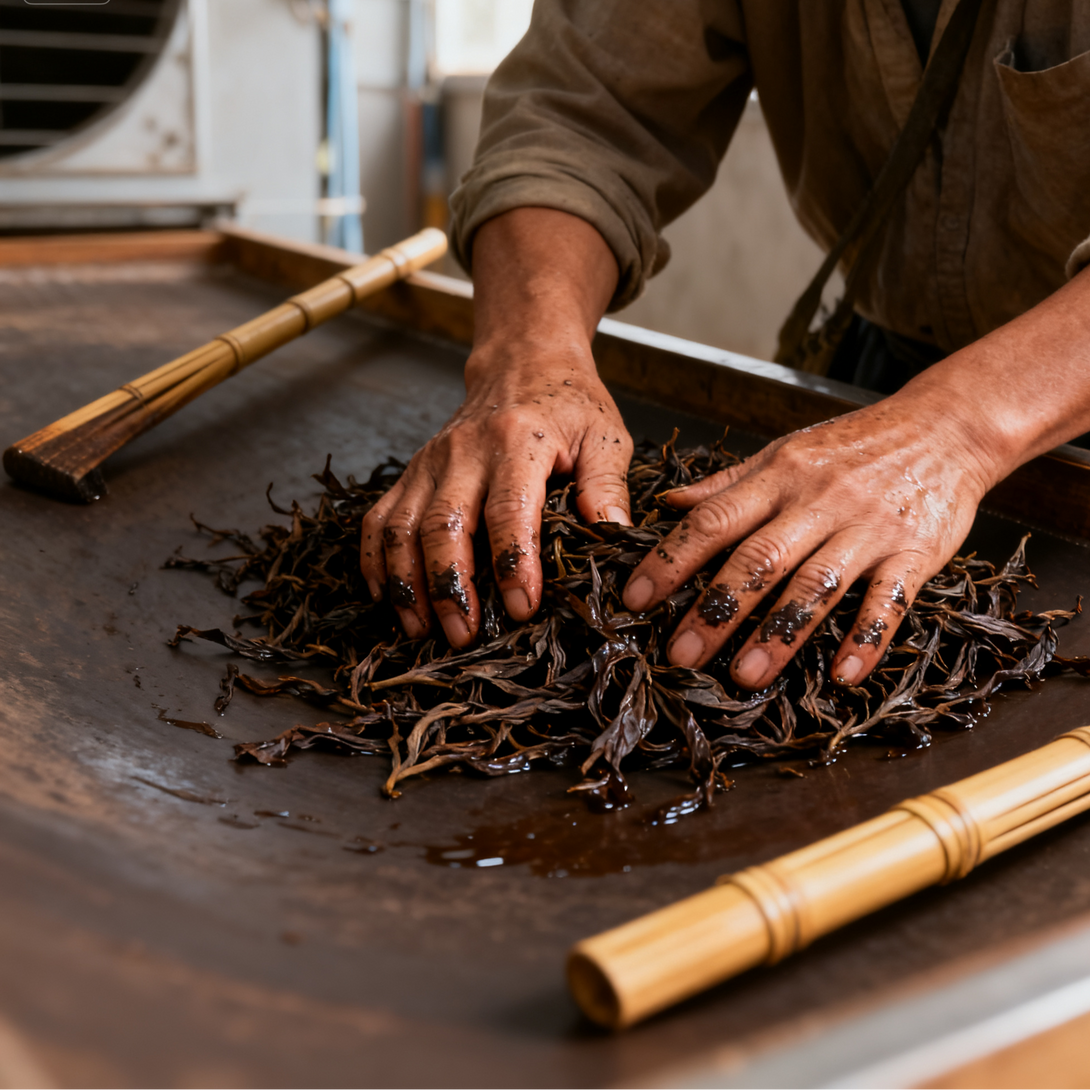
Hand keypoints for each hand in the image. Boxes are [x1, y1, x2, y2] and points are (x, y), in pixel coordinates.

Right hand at [359, 207, 625, 646]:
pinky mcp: (411, 473)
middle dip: (450, 586)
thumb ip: (607, 485)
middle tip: (464, 636)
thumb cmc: (569, 406)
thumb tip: (612, 534)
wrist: (523, 364)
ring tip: (422, 631)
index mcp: (518, 441)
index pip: (508, 509)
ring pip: (401, 528)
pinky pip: (378, 520)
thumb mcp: (605, 436)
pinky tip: (388, 600)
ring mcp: (430, 463)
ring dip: (407, 584)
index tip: (523, 608)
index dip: (513, 562)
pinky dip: (375, 562)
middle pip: (443, 524)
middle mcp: (464, 452)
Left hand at [622, 396, 995, 688]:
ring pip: (817, 584)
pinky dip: (867, 637)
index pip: (714, 520)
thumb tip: (666, 505)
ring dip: (779, 634)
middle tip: (680, 656)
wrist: (947, 427)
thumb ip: (727, 485)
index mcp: (778, 478)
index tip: (635, 599)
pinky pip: (890, 599)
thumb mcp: (784, 452)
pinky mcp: (917, 551)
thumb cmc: (854, 445)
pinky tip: (843, 674)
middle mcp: (818, 502)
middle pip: (759, 559)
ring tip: (745, 676)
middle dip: (715, 610)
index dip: (672, 560)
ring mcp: (868, 528)